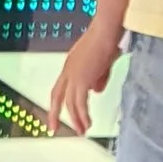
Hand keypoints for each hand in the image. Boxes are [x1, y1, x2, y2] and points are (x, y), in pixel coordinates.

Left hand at [48, 17, 123, 134]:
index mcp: (70, 64)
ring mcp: (73, 75)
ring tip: (81, 130)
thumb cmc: (107, 40)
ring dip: (76, 118)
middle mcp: (68, 70)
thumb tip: (96, 91)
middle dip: (55, 114)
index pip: (59, 87)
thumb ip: (97, 78)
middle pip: (57, 96)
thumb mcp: (102, 63)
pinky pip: (80, 103)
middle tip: (54, 129)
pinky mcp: (82, 79)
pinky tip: (87, 123)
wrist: (107, 30)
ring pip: (70, 103)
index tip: (55, 113)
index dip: (56, 101)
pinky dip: (83, 115)